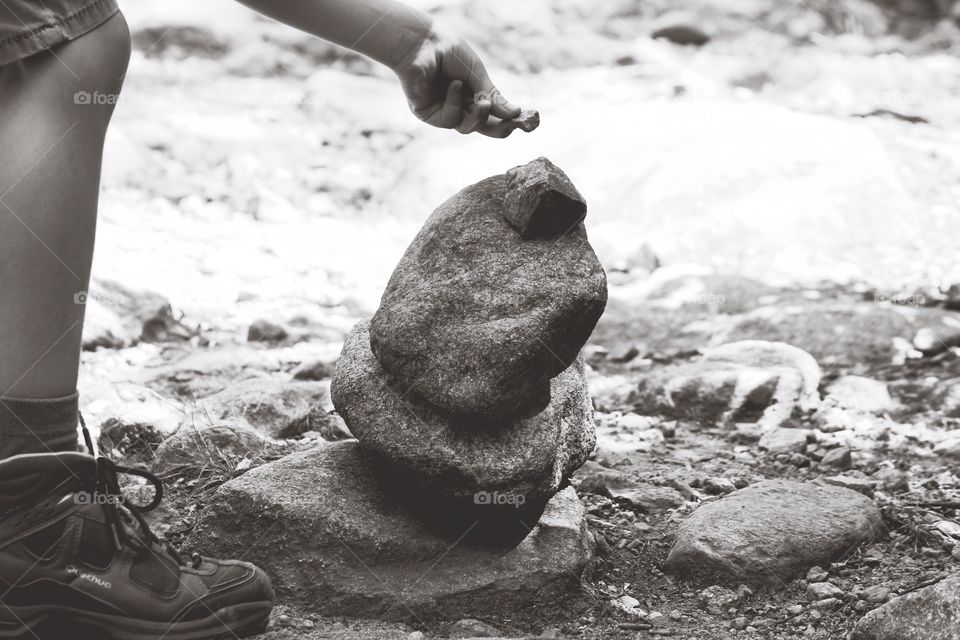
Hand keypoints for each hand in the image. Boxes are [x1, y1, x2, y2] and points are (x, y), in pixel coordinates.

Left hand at [393, 26, 521, 137]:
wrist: (423, 43)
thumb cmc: (449, 52)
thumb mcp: (477, 73)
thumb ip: (492, 95)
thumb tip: (515, 113)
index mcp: (471, 93)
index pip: (491, 114)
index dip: (506, 120)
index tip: (521, 121)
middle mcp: (458, 104)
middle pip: (481, 127)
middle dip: (497, 128)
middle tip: (510, 126)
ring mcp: (443, 111)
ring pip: (467, 128)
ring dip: (478, 116)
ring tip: (481, 102)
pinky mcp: (428, 114)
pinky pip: (449, 120)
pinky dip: (455, 103)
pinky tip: (453, 85)